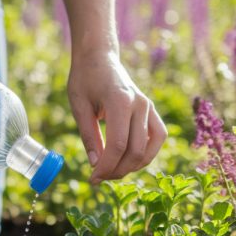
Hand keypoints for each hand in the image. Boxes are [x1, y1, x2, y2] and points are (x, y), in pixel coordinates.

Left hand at [67, 51, 166, 184]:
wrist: (100, 57)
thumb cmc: (85, 78)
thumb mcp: (79, 106)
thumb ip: (88, 136)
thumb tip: (95, 165)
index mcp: (120, 101)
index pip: (117, 144)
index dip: (106, 166)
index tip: (92, 178)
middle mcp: (140, 104)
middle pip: (135, 150)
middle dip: (117, 170)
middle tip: (98, 178)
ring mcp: (149, 107)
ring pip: (150, 148)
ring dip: (132, 166)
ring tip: (112, 172)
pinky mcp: (151, 110)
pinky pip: (156, 138)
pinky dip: (145, 154)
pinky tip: (127, 161)